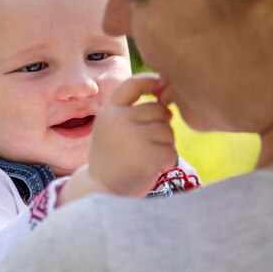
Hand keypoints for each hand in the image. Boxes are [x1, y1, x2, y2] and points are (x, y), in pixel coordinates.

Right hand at [88, 73, 176, 197]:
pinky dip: (167, 161)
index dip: (151, 81)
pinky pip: (171, 151)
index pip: (133, 84)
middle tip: (150, 142)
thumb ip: (134, 109)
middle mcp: (119, 121)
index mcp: (109, 111)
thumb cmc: (114, 155)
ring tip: (148, 155)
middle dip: (162, 124)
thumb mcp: (114, 126)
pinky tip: (152, 167)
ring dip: (165, 144)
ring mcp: (132, 138)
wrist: (102, 189)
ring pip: (168, 131)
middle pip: (159, 110)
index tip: (162, 87)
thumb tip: (167, 91)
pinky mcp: (146, 158)